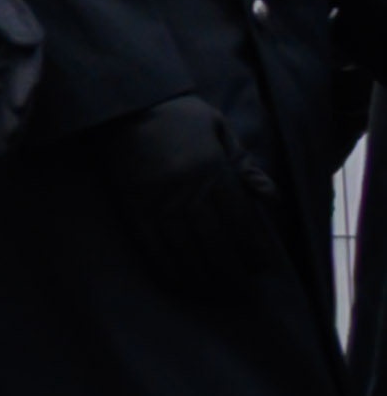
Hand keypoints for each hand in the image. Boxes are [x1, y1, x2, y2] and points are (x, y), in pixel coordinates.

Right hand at [97, 93, 280, 292]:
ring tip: (211, 293)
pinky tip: (175, 280)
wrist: (125, 102)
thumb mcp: (220, 130)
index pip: (240, 218)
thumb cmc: (179, 115)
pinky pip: (149, 241)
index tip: (261, 267)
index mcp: (213, 169)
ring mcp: (156, 198)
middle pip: (213, 240)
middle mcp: (187, 188)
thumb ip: (244, 164)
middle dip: (229, 270)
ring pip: (182, 246)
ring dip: (199, 274)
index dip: (252, 247)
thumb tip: (271, 198)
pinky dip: (163, 265)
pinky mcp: (130, 203)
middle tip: (239, 291)